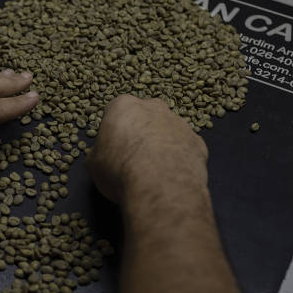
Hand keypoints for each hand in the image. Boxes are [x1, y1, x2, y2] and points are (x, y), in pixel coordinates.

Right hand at [85, 95, 207, 202]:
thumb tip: (102, 156)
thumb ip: (99, 153)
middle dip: (140, 132)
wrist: (160, 186)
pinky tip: (172, 176)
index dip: (113, 132)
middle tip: (133, 157)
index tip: (112, 148)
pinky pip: (185, 148)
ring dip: (161, 145)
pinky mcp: (198, 142)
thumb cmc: (120, 169)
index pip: (116, 112)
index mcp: (123, 106)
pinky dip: (180, 159)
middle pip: (145, 116)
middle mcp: (154, 107)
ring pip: (168, 131)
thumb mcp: (94, 163)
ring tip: (154, 171)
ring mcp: (179, 123)